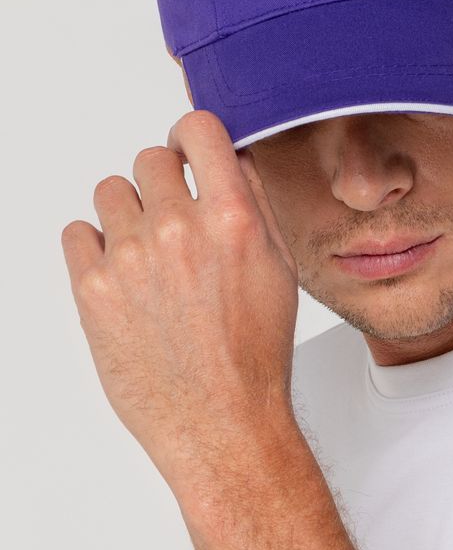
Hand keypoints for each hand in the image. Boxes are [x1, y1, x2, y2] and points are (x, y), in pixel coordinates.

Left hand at [60, 110, 299, 495]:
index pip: (196, 130)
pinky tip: (123, 272)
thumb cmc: (253, 351)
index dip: (191, 136)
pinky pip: (77, 232)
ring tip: (147, 252)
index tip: (188, 150)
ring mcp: (129, 259)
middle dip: (163, 181)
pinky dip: (96, 245)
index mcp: (230, 218)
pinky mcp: (91, 290)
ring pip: (110, 191)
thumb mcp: (278, 266)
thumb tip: (229, 159)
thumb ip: (252, 202)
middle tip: (172, 218)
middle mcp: (177, 230)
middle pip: (149, 158)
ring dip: (128, 211)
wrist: (221, 419)